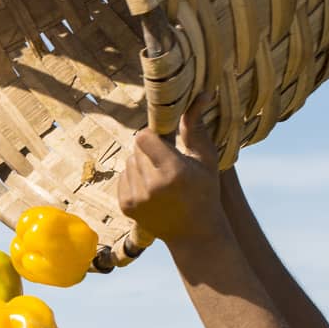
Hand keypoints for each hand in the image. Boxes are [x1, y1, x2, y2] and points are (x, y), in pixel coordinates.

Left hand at [118, 95, 223, 248]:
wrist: (193, 233)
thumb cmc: (205, 192)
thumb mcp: (206, 160)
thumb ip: (196, 127)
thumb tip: (201, 94)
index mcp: (173, 172)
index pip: (144, 136)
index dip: (154, 136)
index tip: (166, 141)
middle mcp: (151, 186)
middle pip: (136, 148)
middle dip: (149, 150)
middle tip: (166, 161)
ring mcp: (136, 198)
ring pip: (129, 162)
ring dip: (141, 164)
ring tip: (160, 177)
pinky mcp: (125, 206)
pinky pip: (122, 177)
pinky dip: (134, 177)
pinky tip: (151, 188)